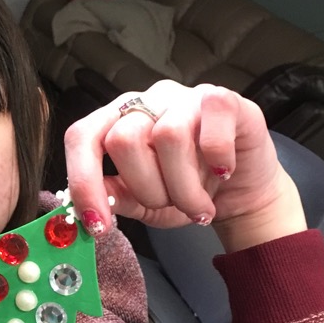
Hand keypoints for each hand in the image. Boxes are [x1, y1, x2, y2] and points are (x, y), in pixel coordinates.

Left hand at [64, 81, 306, 253]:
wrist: (242, 191)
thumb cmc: (187, 190)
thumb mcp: (142, 202)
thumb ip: (113, 196)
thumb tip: (82, 204)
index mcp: (116, 121)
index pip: (81, 136)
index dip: (84, 181)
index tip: (97, 225)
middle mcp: (146, 101)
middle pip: (124, 139)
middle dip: (147, 190)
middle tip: (171, 205)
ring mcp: (184, 97)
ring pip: (169, 137)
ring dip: (184, 188)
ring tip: (198, 205)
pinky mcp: (224, 100)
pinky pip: (213, 120)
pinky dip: (218, 158)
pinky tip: (223, 172)